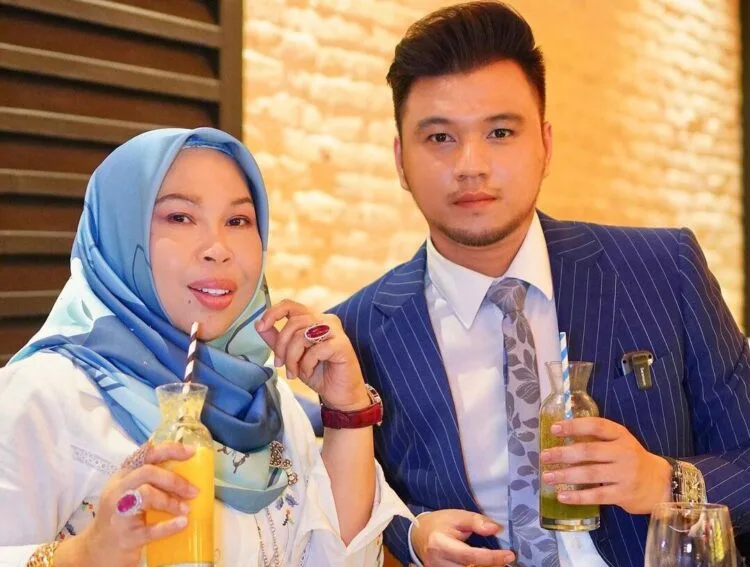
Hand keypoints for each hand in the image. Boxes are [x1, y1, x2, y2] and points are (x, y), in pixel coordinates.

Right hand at [74, 443, 198, 566]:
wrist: (97, 550)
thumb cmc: (120, 516)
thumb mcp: (129, 492)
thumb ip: (150, 480)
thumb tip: (186, 474)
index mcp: (122, 476)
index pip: (145, 455)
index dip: (169, 450)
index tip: (191, 451)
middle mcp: (118, 490)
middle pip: (147, 472)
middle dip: (174, 480)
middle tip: (193, 491)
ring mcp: (119, 513)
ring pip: (147, 495)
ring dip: (171, 501)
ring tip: (186, 509)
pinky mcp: (126, 536)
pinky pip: (150, 529)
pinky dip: (169, 526)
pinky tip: (183, 523)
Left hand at [255, 299, 368, 409]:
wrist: (339, 393)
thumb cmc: (318, 372)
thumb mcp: (292, 355)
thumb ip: (277, 339)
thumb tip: (258, 323)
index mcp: (314, 319)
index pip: (291, 305)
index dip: (273, 313)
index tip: (261, 326)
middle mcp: (326, 320)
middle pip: (293, 323)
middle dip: (281, 346)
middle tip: (280, 364)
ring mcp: (336, 331)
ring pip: (302, 336)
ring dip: (292, 358)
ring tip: (293, 372)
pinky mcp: (342, 345)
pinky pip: (315, 350)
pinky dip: (306, 364)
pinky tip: (307, 372)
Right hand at [411, 510, 515, 566]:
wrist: (420, 535)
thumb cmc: (440, 523)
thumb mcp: (457, 516)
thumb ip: (476, 522)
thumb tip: (496, 529)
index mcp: (440, 544)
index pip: (469, 556)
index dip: (491, 558)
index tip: (509, 555)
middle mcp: (437, 562)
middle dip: (491, 565)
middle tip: (505, 559)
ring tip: (495, 560)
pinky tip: (484, 563)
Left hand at [540, 416, 671, 514]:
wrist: (662, 484)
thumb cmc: (631, 459)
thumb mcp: (619, 442)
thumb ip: (596, 438)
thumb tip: (561, 433)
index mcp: (621, 435)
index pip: (596, 426)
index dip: (574, 426)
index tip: (553, 429)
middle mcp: (624, 453)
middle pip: (589, 451)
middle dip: (563, 454)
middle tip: (544, 456)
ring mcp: (625, 474)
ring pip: (590, 474)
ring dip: (565, 475)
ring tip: (547, 476)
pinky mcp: (624, 495)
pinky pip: (596, 495)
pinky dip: (577, 496)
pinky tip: (562, 496)